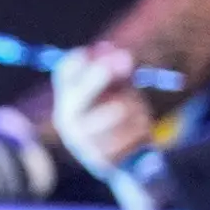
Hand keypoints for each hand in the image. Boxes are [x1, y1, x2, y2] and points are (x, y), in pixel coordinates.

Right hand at [48, 41, 161, 208]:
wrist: (127, 161)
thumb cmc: (122, 116)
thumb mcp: (119, 90)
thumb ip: (117, 72)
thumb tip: (117, 54)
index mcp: (68, 99)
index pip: (66, 73)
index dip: (83, 59)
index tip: (108, 48)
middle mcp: (67, 119)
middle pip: (82, 92)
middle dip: (102, 75)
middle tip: (126, 57)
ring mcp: (82, 140)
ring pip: (117, 110)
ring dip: (136, 106)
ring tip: (139, 113)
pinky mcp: (101, 159)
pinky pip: (132, 133)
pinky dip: (143, 129)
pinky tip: (140, 133)